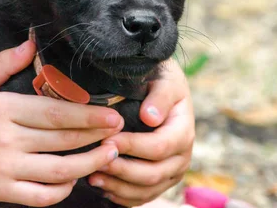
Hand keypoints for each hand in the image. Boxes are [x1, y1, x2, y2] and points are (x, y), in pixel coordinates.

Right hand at [0, 40, 123, 205]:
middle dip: (95, 136)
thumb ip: (2, 63)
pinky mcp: (0, 192)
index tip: (111, 113)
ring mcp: (3, 169)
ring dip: (88, 163)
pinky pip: (40, 196)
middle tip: (120, 130)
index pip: (53, 112)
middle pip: (61, 139)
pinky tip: (76, 178)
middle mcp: (5, 140)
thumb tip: (31, 43)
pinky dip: (62, 190)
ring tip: (110, 154)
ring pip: (57, 170)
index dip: (86, 114)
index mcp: (1, 110)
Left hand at [89, 59, 194, 206]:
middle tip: (95, 162)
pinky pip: (143, 197)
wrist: (165, 90)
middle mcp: (182, 156)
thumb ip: (159, 97)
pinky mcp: (161, 181)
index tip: (107, 140)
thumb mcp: (165, 80)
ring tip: (93, 177)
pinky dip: (122, 196)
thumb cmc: (162, 81)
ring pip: (146, 189)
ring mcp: (172, 172)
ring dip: (118, 187)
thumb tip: (150, 117)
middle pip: (152, 173)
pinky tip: (103, 187)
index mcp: (184, 132)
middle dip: (122, 170)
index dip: (132, 147)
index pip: (159, 147)